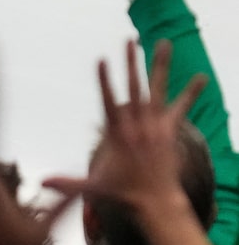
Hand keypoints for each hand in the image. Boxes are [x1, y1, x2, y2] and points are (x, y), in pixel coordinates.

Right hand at [43, 40, 204, 217]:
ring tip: (162, 43)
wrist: (156, 202)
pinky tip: (201, 77)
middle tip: (129, 42)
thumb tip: (42, 182)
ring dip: (159, 65)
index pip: (109, 102)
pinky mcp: (170, 131)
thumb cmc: (122, 194)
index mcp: (117, 135)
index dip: (105, 81)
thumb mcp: (93, 187)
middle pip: (134, 88)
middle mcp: (138, 126)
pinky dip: (191, 92)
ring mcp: (155, 127)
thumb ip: (68, 182)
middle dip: (131, 63)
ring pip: (157, 90)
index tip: (101, 60)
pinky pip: (182, 108)